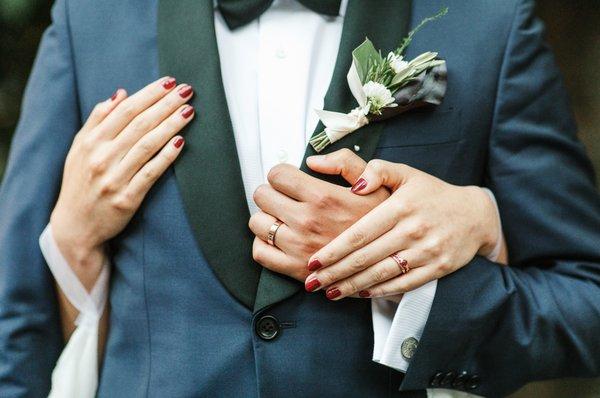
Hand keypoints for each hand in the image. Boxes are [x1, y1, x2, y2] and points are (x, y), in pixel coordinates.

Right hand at [50, 77, 193, 288]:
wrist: (75, 227)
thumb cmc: (80, 183)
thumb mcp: (80, 149)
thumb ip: (98, 120)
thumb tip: (120, 93)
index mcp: (90, 142)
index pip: (124, 110)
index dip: (148, 94)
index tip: (169, 82)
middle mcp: (101, 157)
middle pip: (139, 124)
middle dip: (165, 104)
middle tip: (187, 90)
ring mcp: (114, 178)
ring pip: (147, 145)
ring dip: (170, 125)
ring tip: (189, 111)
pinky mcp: (126, 199)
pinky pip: (150, 173)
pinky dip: (166, 157)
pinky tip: (181, 143)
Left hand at [249, 149, 388, 280]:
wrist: (390, 263)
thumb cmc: (383, 223)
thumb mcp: (376, 184)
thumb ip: (346, 163)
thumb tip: (312, 161)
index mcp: (324, 197)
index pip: (278, 175)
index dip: (282, 174)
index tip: (289, 181)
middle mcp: (307, 221)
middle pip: (262, 196)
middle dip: (272, 193)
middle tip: (284, 198)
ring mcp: (299, 247)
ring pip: (257, 223)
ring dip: (266, 218)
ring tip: (282, 218)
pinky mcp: (295, 269)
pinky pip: (261, 252)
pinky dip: (263, 244)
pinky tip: (277, 239)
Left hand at [305, 159, 506, 299]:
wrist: (474, 214)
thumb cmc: (431, 193)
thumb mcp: (405, 173)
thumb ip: (375, 170)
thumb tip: (352, 182)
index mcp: (400, 206)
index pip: (359, 233)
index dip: (334, 250)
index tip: (313, 261)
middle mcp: (413, 230)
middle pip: (366, 257)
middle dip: (336, 273)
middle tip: (312, 283)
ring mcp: (427, 251)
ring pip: (382, 274)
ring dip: (353, 286)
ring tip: (330, 293)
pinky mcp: (438, 268)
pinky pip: (404, 284)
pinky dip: (380, 291)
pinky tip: (360, 294)